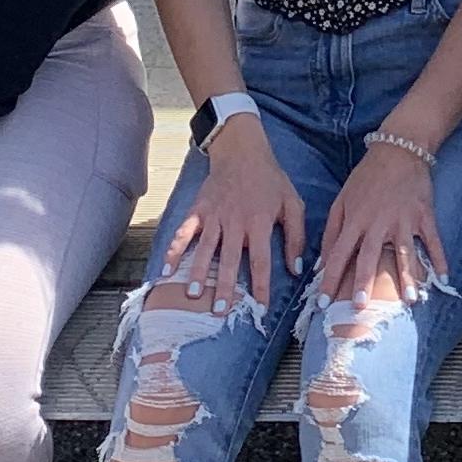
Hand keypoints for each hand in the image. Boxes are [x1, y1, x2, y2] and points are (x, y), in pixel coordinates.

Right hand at [160, 116, 305, 312]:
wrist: (243, 151)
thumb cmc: (270, 180)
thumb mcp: (293, 204)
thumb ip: (296, 237)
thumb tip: (296, 269)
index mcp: (259, 223)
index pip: (261, 261)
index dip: (261, 286)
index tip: (260, 307)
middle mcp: (235, 222)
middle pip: (229, 260)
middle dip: (224, 287)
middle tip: (220, 311)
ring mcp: (214, 216)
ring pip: (204, 249)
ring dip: (198, 273)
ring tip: (193, 295)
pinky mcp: (198, 210)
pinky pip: (184, 232)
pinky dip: (174, 250)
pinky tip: (166, 269)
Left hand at [317, 141, 445, 304]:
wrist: (398, 150)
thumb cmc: (366, 177)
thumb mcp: (341, 200)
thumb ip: (331, 232)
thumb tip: (320, 264)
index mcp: (354, 220)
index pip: (338, 255)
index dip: (329, 280)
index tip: (322, 304)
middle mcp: (378, 223)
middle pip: (369, 257)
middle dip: (363, 282)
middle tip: (360, 306)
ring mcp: (403, 220)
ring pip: (404, 253)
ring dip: (407, 277)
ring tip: (409, 300)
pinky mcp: (423, 216)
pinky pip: (432, 240)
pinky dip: (439, 258)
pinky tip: (443, 278)